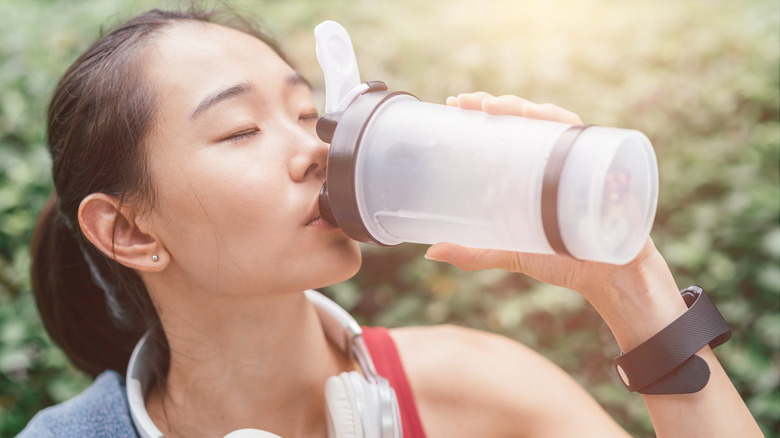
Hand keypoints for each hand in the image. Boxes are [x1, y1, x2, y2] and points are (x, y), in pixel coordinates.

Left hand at [425, 92, 685, 348]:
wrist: (611, 279)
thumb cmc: (564, 262)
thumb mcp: (510, 254)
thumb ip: (474, 253)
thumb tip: (431, 252)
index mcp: (532, 173)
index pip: (506, 131)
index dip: (482, 112)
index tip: (454, 104)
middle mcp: (555, 159)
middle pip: (525, 119)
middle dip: (495, 104)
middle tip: (464, 102)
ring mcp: (578, 159)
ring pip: (550, 119)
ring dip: (522, 107)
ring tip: (492, 106)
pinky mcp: (600, 165)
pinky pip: (582, 135)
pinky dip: (562, 122)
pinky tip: (539, 115)